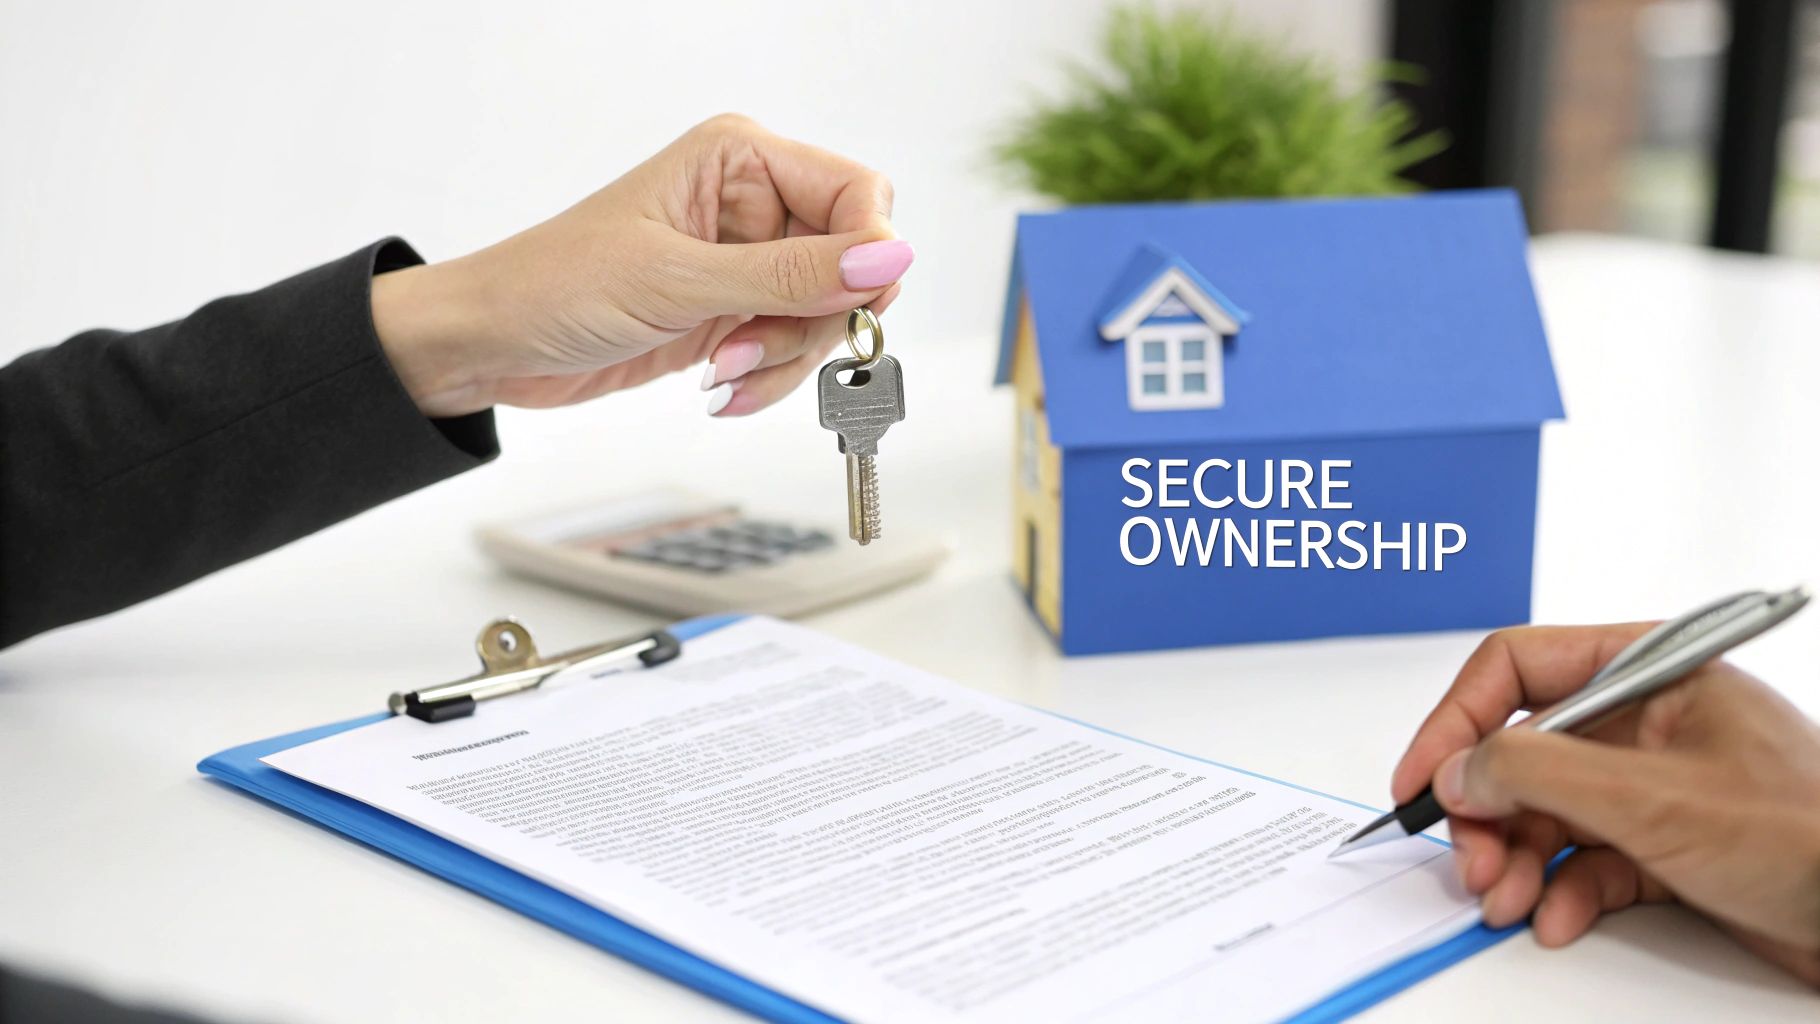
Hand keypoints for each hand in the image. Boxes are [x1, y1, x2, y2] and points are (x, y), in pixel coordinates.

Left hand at [369, 114, 911, 418]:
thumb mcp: (678, 281)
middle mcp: (753, 202)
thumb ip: (790, 275)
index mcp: (740, 158)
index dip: (867, 251)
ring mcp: (746, 262)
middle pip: (851, 261)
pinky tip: (724, 388)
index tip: (852, 304)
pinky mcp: (736, 312)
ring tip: (725, 372)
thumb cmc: (554, 285)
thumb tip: (886, 256)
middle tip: (758, 346)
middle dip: (816, 319)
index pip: (857, 192)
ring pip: (827, 315)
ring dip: (787, 358)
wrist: (492, 344)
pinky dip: (770, 378)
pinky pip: (792, 348)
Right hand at [1391, 624, 1819, 985]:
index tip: (1422, 780)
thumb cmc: (1810, 837)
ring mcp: (1658, 784)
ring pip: (1549, 811)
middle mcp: (1648, 719)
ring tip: (1506, 901)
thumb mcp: (1652, 796)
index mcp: (1649, 670)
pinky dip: (1563, 890)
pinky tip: (1558, 917)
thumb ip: (1539, 773)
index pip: (1517, 669)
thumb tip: (1459, 771)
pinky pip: (1588, 858)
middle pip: (1522, 750)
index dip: (1455, 722)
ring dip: (1516, 860)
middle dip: (1487, 813)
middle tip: (1472, 863)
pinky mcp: (1672, 845)